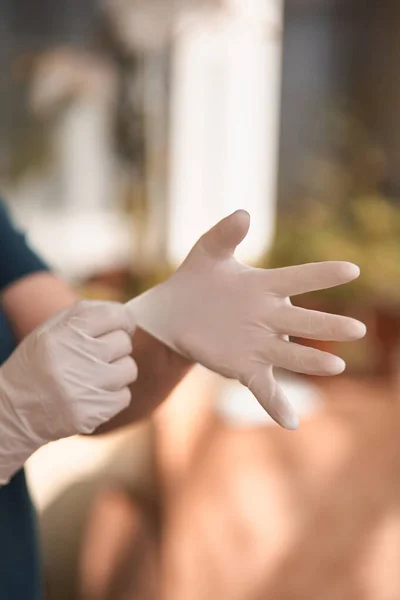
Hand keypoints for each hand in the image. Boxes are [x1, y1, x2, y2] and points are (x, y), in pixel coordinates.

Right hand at [0, 300, 136, 483]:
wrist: (12, 413)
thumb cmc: (35, 365)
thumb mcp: (48, 331)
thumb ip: (84, 315)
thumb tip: (124, 314)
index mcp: (62, 335)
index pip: (113, 315)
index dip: (124, 319)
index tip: (123, 325)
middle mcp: (74, 360)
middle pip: (124, 342)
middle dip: (115, 347)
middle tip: (97, 355)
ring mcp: (85, 389)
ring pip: (129, 369)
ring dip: (117, 371)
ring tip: (94, 376)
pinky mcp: (92, 414)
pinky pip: (125, 396)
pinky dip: (114, 395)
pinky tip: (92, 394)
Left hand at [127, 211, 365, 428]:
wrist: (174, 312)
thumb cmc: (197, 278)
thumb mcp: (208, 251)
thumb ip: (226, 234)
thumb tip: (244, 214)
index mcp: (265, 287)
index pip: (299, 278)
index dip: (322, 275)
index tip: (351, 269)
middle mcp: (269, 316)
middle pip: (303, 322)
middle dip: (328, 326)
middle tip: (356, 330)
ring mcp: (259, 344)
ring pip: (290, 354)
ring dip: (311, 362)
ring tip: (334, 366)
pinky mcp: (244, 366)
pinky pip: (264, 387)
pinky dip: (277, 404)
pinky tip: (291, 422)